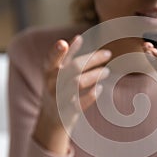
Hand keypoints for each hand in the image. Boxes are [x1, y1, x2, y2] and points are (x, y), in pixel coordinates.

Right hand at [33, 35, 111, 154]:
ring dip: (94, 75)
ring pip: (78, 83)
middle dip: (92, 59)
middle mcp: (51, 84)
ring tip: (107, 71)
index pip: (51, 59)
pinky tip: (100, 89)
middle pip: (73, 68)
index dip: (56, 52)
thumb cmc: (57, 89)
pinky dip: (91, 95)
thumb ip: (67, 56)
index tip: (63, 43)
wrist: (52, 119)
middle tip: (108, 53)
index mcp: (49, 72)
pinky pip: (80, 103)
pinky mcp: (66, 112)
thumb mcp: (58, 73)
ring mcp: (58, 99)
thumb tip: (78, 37)